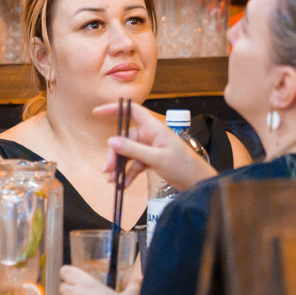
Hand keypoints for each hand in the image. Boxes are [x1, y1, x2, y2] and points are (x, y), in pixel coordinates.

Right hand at [95, 102, 216, 190]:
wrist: (198, 182)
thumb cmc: (182, 166)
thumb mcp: (156, 158)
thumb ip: (132, 150)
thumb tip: (110, 141)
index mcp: (153, 128)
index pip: (131, 110)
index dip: (114, 109)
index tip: (97, 113)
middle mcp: (150, 135)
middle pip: (125, 139)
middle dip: (114, 154)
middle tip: (107, 171)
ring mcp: (151, 147)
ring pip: (128, 153)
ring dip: (119, 167)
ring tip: (113, 182)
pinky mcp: (152, 159)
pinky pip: (135, 164)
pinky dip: (128, 174)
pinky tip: (123, 185)